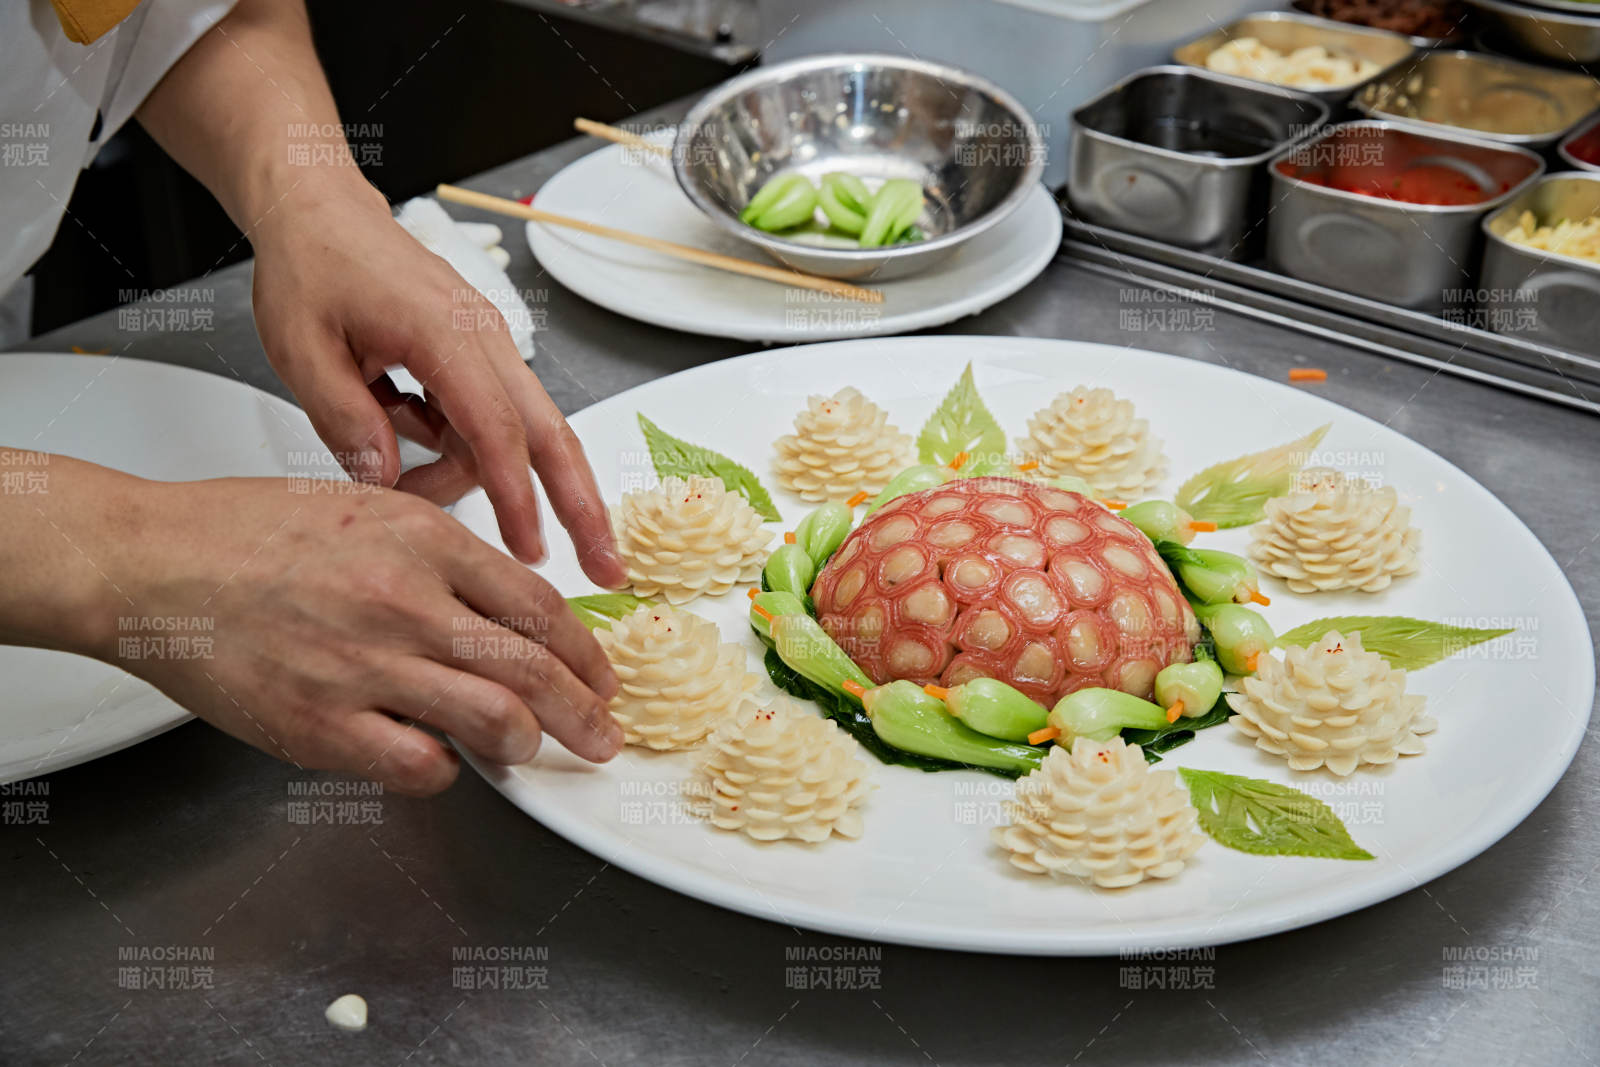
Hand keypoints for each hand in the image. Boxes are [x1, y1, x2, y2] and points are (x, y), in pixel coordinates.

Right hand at [98, 476, 622, 794]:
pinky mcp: (323, 724)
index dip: (586, 650)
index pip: (541, 604)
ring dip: (530, 744)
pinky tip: (440, 761)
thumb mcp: (366, 508)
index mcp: (424, 540)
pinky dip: (445, 772)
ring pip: (497, 720)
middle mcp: (407, 600)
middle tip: (605, 734)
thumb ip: (440, 557)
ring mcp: (367, 664)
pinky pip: (421, 767)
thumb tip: (504, 612)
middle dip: (587, 711)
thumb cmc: (245, 532)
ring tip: (535, 752)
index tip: (602, 673)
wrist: (151, 561)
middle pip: (536, 668)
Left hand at [248, 182, 623, 586]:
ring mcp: (487, 347)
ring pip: (518, 435)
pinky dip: (465, 451)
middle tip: (605, 567)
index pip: (495, 429)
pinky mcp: (477, 358)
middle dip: (581, 505)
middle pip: (551, 433)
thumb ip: (344, 421)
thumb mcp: (300, 350)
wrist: (319, 211)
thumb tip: (384, 481)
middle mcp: (482, 338)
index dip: (515, 497)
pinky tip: (408, 440)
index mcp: (442, 330)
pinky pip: (490, 421)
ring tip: (406, 487)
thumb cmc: (312, 266)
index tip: (528, 551)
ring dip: (483, 480)